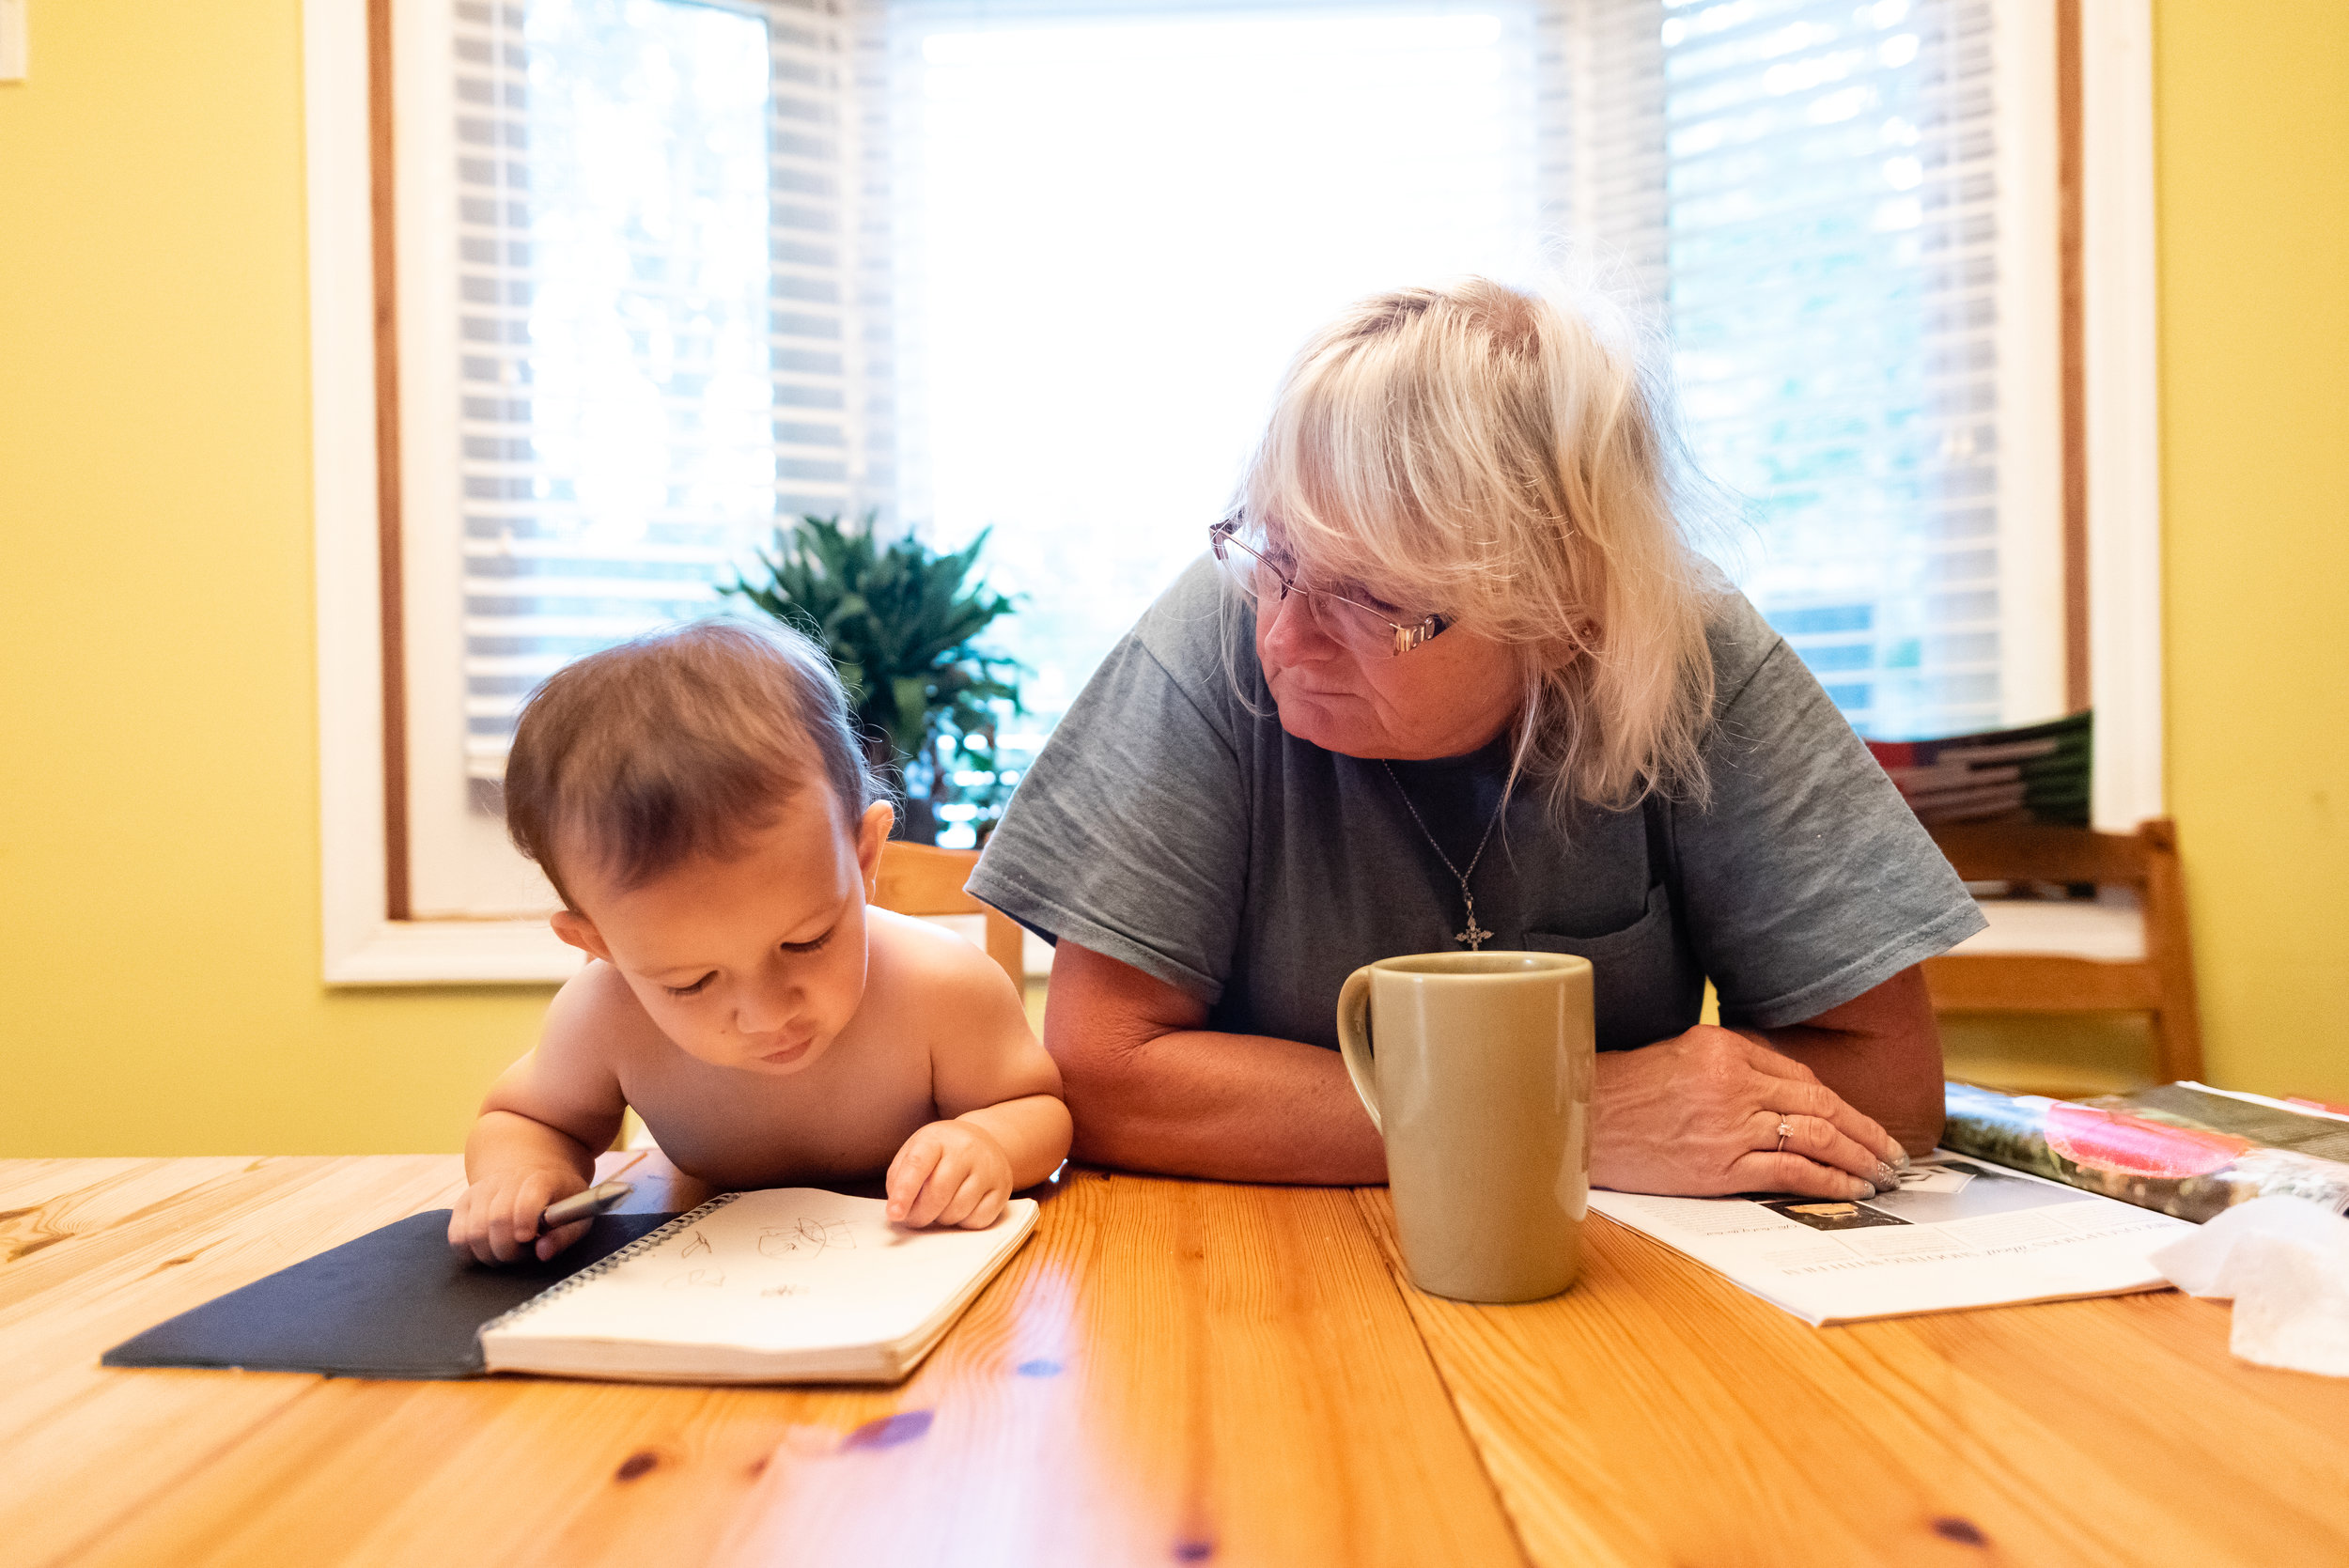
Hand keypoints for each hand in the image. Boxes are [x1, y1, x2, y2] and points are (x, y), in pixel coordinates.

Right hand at [448, 1166, 588, 1263]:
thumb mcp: (577, 1215)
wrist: (530, 1175)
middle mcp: (507, 1180)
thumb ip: (565, 1235)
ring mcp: (481, 1190)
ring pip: (474, 1232)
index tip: (527, 1237)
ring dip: (491, 1254)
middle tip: (525, 1254)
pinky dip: (470, 1253)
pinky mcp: (463, 1203)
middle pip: (497, 1219)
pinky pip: (457, 1236)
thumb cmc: (558, 1202)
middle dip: (511, 1250)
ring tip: (509, 1251)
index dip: (525, 1217)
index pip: (529, 1194)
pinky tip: (489, 1250)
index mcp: (541, 1178)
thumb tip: (542, 1253)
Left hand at [887, 1119, 1013, 1228]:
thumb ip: (899, 1179)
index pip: (917, 1165)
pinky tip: (961, 1208)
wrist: (982, 1140)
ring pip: (958, 1209)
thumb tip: (898, 1210)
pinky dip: (964, 1222)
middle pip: (938, 1192)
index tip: (894, 1214)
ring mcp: (988, 1167)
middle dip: (921, 1214)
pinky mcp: (1003, 1187)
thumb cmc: (940, 1152)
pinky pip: (978, 1219)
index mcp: (937, 1138)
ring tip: (941, 1207)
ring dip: (942, 1218)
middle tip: (915, 1218)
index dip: (904, 1192)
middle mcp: (966, 1149)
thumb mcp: (914, 1152)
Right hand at [1591, 1026, 1907, 1199]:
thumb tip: (1790, 1097)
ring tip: (1882, 1175)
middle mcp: (1731, 1082)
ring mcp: (1727, 1126)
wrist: (1578, 1121)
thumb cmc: (1623, 1091)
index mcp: (1723, 1047)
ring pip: (1815, 1140)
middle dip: (1866, 1134)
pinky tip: (1851, 1190)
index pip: (1801, 1078)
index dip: (1843, 1106)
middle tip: (1894, 1154)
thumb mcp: (1681, 1055)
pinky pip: (1791, 1172)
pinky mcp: (1719, 1167)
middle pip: (1820, 1107)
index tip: (1865, 1125)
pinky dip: (1829, 1181)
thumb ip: (1734, 1064)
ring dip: (1858, 1159)